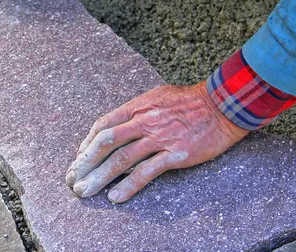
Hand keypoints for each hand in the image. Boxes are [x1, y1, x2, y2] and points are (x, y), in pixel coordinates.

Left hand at [65, 82, 248, 202]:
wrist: (223, 105)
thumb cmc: (191, 101)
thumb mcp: (158, 96)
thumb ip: (138, 110)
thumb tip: (119, 123)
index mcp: (138, 106)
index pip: (103, 124)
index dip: (87, 143)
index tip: (78, 158)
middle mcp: (144, 121)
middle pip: (105, 142)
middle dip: (85, 163)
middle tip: (72, 179)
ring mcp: (159, 138)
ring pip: (121, 159)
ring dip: (99, 178)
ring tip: (84, 192)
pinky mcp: (175, 154)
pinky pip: (146, 172)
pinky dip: (129, 186)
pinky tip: (116, 198)